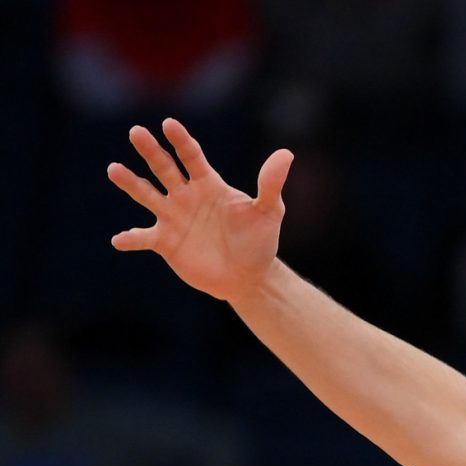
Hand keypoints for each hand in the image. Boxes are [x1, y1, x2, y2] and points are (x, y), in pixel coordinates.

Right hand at [107, 118, 293, 301]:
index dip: (181, 141)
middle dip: (150, 150)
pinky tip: (120, 240)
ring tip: (114, 170)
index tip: (169, 124)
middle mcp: (186, 196)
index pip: (191, 156)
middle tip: (136, 132)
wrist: (249, 276)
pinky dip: (131, 239)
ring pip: (146, 195)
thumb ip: (271, 184)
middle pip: (164, 167)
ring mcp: (173, 218)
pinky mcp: (165, 242)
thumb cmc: (259, 241)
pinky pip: (144, 238)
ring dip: (130, 183)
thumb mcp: (268, 212)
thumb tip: (286, 154)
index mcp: (208, 184)